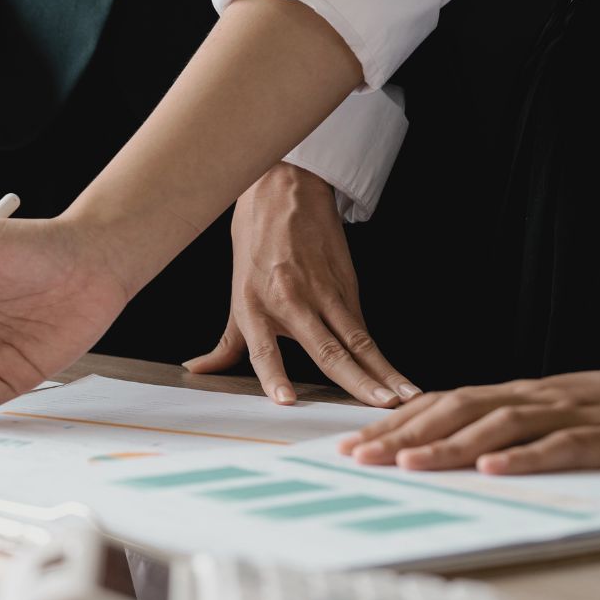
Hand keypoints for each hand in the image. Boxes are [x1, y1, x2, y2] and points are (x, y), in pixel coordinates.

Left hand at [184, 163, 413, 408]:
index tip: (287, 400)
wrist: (284, 192)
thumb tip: (198, 370)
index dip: (274, 375)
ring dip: (381, 371)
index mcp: (254, 306)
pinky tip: (396, 375)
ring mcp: (322, 292)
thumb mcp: (234, 292)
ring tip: (401, 396)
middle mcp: (290, 302)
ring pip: (356, 339)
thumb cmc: (256, 241)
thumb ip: (225, 342)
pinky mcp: (346, 284)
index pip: (263, 349)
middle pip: (326, 349)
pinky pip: (363, 325)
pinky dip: (380, 353)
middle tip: (378, 407)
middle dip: (355, 381)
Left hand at [338, 365, 599, 473]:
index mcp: (503, 395)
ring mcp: (561, 414)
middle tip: (360, 456)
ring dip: (449, 444)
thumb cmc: (585, 412)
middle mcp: (524, 398)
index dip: (391, 423)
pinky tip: (491, 469)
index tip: (349, 445)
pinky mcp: (597, 436)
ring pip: (497, 425)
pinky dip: (522, 457)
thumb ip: (483, 426)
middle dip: (403, 434)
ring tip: (408, 463)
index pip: (435, 405)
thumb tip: (418, 446)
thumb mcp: (529, 415)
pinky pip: (556, 446)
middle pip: (454, 411)